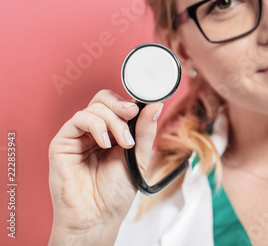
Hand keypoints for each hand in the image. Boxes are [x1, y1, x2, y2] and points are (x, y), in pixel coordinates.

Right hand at [48, 89, 162, 243]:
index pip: (118, 106)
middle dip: (121, 106)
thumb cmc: (115, 193)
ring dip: (113, 121)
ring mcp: (78, 136)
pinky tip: (105, 143)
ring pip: (95, 108)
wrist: (98, 216)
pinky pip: (79, 119)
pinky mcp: (62, 142)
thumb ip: (144, 130)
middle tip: (132, 115)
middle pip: (104, 100)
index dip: (131, 103)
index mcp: (113, 133)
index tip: (146, 106)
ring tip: (122, 143)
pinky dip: (96, 126)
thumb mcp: (138, 157)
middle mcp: (95, 131)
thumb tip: (155, 105)